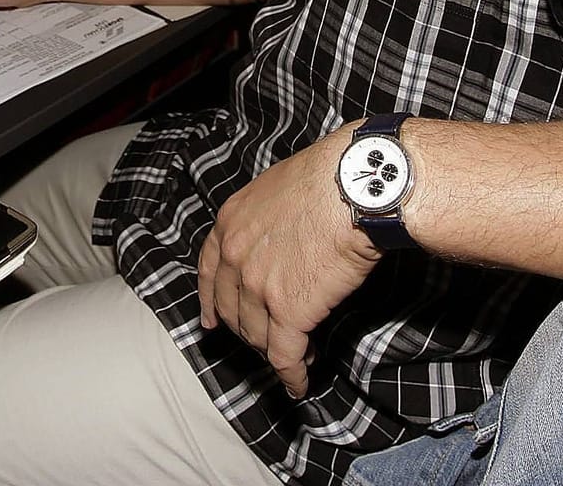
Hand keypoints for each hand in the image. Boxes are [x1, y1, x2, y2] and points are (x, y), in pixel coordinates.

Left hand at [197, 122, 383, 397]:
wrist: (353, 187)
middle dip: (248, 330)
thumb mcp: (278, 189)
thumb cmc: (329, 178)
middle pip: (233, 310)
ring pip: (257, 335)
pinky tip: (299, 385)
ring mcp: (258, 287)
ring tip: (296, 356)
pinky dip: (293, 375)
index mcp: (230, 223)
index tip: (211, 321)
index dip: (210, 301)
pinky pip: (286, 355)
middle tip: (266, 340)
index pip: (209, 271)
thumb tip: (282, 237)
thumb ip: (267, 219)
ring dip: (274, 351)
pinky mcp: (290, 311)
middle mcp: (236, 256)